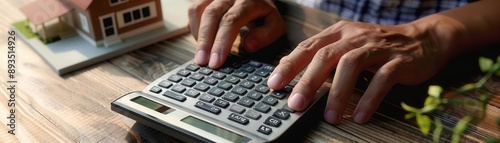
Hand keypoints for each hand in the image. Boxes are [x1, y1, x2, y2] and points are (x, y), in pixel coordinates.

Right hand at [188, 0, 285, 67]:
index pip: (231, 20)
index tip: (216, 62)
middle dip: (205, 41)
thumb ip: (266, 35)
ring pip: (198, 10)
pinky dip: (195, 28)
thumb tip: (248, 45)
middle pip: (212, 15)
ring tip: (201, 55)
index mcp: (249, 1)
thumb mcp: (274, 24)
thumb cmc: (263, 13)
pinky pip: (194, 11)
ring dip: (198, 35)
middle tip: (202, 62)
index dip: (222, 42)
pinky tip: (202, 43)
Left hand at [267, 20, 454, 123]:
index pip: (308, 47)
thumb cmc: (378, 45)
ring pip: (350, 65)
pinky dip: (369, 98)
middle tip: (296, 104)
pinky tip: (360, 116)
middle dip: (308, 81)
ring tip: (330, 117)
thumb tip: (290, 73)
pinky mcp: (398, 60)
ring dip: (337, 93)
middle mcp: (355, 36)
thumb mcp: (348, 44)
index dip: (289, 66)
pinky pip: (381, 79)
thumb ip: (323, 55)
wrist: (424, 38)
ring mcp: (377, 47)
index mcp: (339, 32)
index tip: (273, 85)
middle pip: (325, 56)